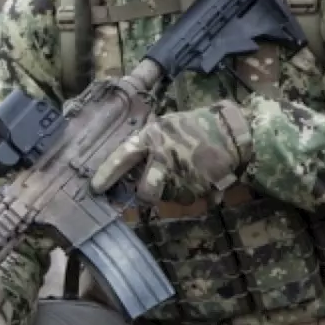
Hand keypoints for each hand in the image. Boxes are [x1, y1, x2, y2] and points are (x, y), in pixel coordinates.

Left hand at [89, 102, 252, 205]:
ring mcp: (182, 175)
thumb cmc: (192, 126)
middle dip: (145, 197)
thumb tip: (129, 170)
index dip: (107, 174)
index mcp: (151, 138)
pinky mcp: (199, 187)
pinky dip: (189, 191)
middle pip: (146, 191)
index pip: (122, 158)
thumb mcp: (164, 127)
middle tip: (145, 195)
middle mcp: (164, 158)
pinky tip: (196, 174)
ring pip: (167, 197)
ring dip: (171, 190)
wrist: (229, 132)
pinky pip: (187, 198)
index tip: (94, 189)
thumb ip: (147, 145)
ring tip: (184, 171)